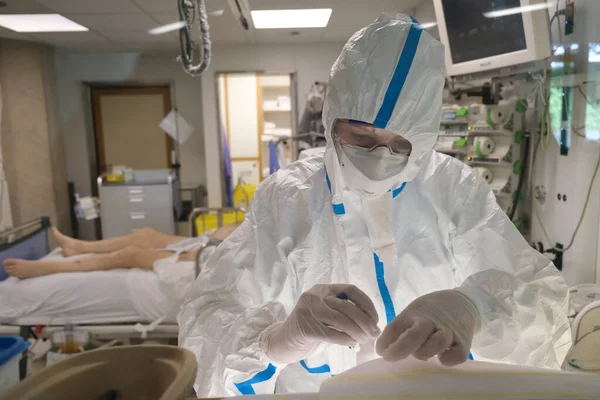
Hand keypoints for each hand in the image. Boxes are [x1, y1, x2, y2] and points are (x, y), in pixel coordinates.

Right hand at [261, 284, 380, 363]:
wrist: (282, 342)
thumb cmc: (309, 329)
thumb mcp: (327, 315)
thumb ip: (345, 314)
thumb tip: (372, 324)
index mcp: (324, 289)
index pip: (351, 290)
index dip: (366, 303)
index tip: (375, 318)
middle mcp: (315, 296)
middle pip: (347, 306)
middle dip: (365, 321)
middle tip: (374, 333)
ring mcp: (308, 310)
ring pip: (341, 320)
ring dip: (358, 332)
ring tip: (365, 340)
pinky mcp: (305, 327)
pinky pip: (332, 333)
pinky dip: (346, 339)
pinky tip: (352, 343)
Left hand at [376, 290, 479, 365]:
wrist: (462, 303)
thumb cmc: (430, 313)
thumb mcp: (412, 314)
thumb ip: (398, 330)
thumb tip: (381, 350)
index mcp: (414, 313)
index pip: (395, 327)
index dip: (384, 341)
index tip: (380, 352)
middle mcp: (431, 321)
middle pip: (414, 335)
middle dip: (400, 349)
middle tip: (391, 357)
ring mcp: (448, 331)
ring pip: (435, 344)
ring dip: (424, 352)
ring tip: (420, 354)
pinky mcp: (464, 342)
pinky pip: (456, 355)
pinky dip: (448, 359)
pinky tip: (441, 358)